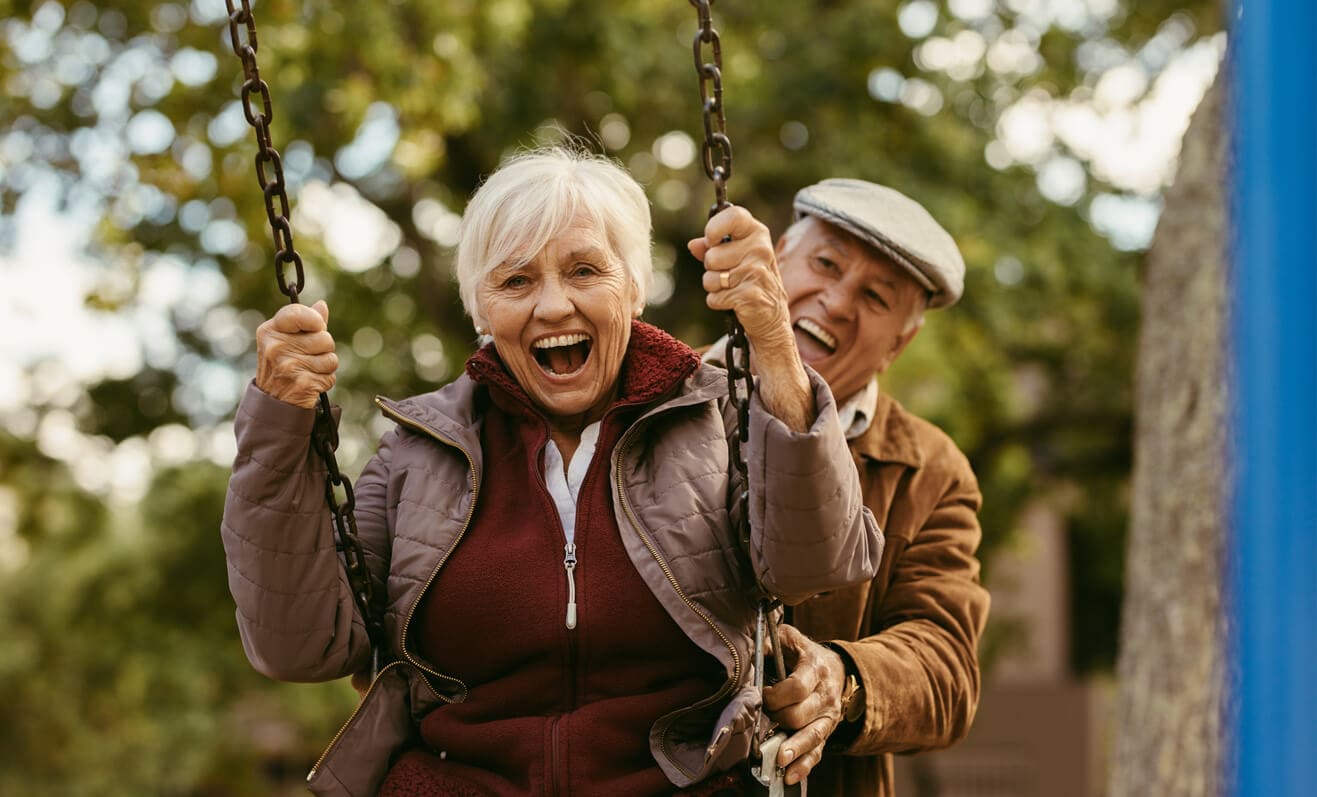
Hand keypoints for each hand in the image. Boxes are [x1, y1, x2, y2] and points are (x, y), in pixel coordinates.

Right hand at [254, 300, 337, 408]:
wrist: (273, 401)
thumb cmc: (283, 365)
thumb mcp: (286, 340)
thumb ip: (305, 323)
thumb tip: (322, 305)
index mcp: (270, 331)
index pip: (298, 313)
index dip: (315, 320)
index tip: (317, 326)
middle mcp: (276, 347)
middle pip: (324, 338)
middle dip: (324, 348)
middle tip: (308, 357)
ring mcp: (288, 366)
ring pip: (331, 358)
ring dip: (326, 366)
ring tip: (309, 370)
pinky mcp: (302, 383)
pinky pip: (330, 375)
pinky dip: (325, 380)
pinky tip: (310, 382)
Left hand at [687, 205, 793, 352]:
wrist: (772, 315)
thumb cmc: (750, 280)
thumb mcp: (735, 257)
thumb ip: (712, 247)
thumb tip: (693, 245)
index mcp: (757, 233)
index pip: (734, 216)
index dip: (715, 227)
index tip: (710, 240)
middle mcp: (760, 250)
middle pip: (711, 256)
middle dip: (712, 269)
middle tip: (729, 274)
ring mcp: (756, 272)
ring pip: (710, 279)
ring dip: (714, 287)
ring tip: (732, 288)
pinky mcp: (750, 295)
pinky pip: (714, 298)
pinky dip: (718, 302)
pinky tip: (735, 302)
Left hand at [761, 623, 847, 785]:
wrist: (838, 668)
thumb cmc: (805, 654)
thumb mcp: (790, 639)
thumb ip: (771, 643)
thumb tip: (751, 654)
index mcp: (816, 670)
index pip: (797, 687)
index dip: (776, 695)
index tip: (762, 694)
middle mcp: (826, 695)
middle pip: (800, 715)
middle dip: (777, 718)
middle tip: (764, 715)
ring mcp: (828, 717)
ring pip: (812, 737)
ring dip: (793, 749)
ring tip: (778, 760)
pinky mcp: (826, 732)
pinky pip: (818, 752)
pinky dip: (804, 766)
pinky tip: (790, 776)